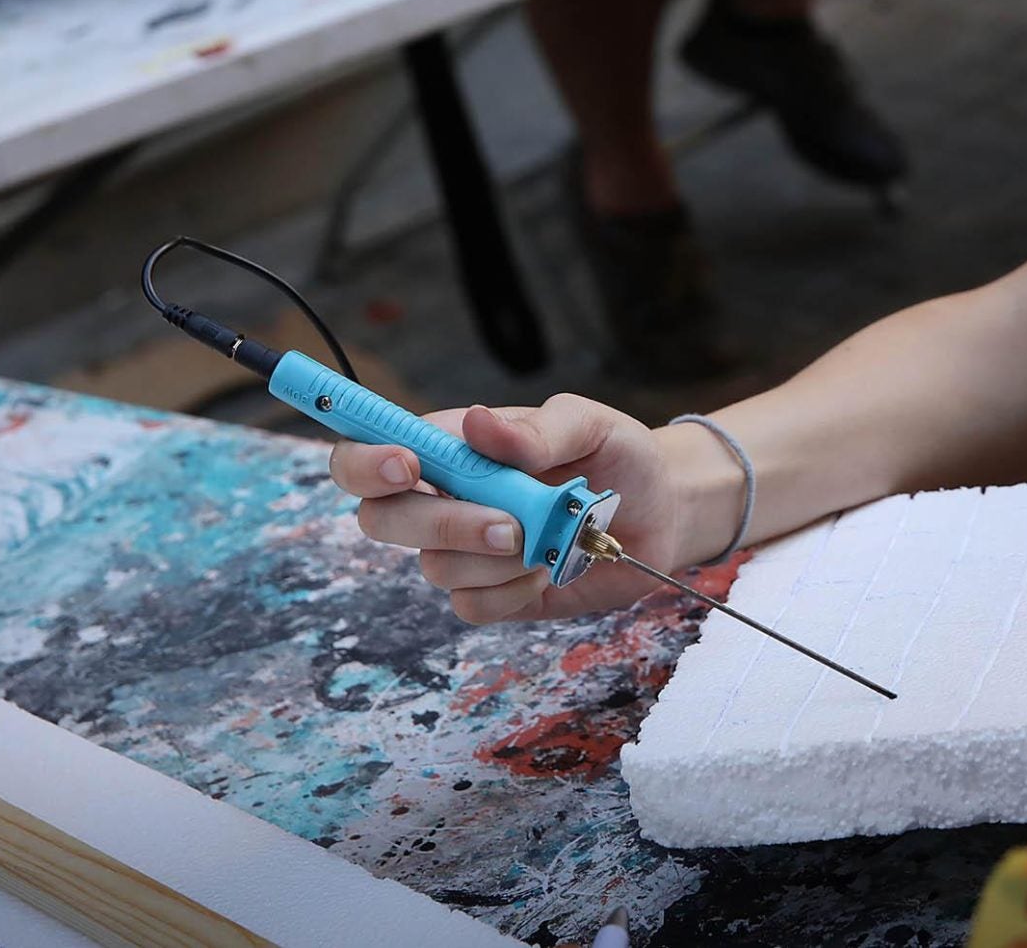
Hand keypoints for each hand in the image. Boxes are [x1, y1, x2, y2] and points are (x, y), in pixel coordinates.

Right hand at [329, 396, 700, 623]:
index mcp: (452, 446)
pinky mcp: (490, 594)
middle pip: (380, 518)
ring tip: (550, 540)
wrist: (660, 514)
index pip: (367, 450)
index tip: (407, 467)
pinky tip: (550, 568)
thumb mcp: (589, 425)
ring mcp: (463, 550)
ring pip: (434, 568)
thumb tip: (476, 422)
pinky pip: (471, 605)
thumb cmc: (617, 456)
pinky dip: (513, 590)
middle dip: (441, 524)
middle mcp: (444, 497)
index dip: (365, 460)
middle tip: (508, 525)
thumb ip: (535, 428)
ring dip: (495, 559)